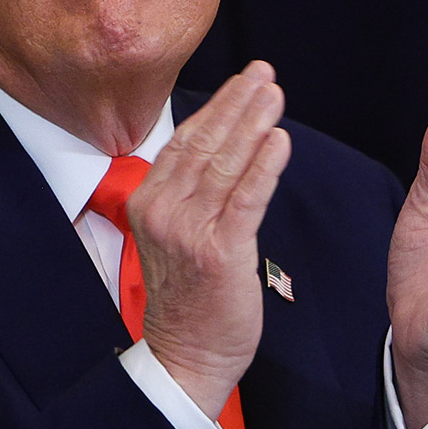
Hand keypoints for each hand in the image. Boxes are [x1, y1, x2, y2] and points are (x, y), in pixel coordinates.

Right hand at [130, 63, 289, 417]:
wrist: (185, 355)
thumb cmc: (187, 298)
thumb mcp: (172, 237)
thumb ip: (187, 195)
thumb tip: (216, 150)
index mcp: (148, 203)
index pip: (184, 142)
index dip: (216, 108)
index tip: (242, 81)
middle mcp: (163, 212)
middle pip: (205, 144)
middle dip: (238, 103)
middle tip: (264, 73)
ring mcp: (189, 231)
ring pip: (226, 164)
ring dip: (253, 123)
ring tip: (275, 95)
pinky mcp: (219, 252)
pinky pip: (246, 200)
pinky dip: (264, 167)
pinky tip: (279, 141)